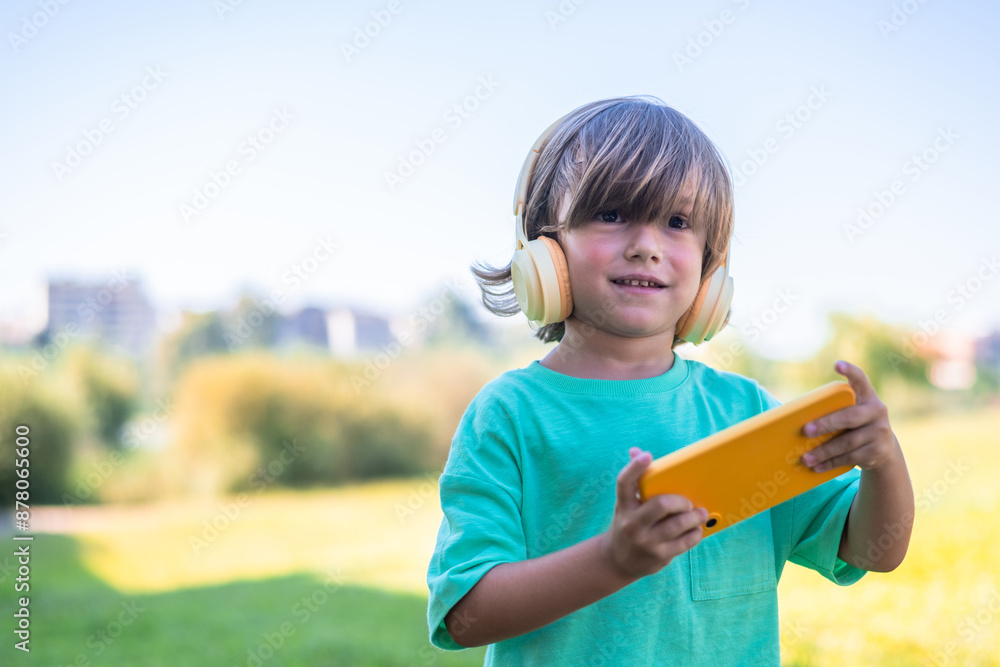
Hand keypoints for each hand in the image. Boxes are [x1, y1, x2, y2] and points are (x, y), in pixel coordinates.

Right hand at [600, 447, 706, 580]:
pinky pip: (684, 542)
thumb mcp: (625, 504)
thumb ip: (634, 480)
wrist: (617, 561)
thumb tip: (636, 451)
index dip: (635, 468)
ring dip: (694, 517)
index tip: (648, 456)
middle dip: (680, 501)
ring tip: (701, 513)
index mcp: (623, 506)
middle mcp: (632, 524)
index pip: (624, 483)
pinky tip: (696, 529)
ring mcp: (646, 542)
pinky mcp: (659, 557)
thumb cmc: (627, 524)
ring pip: (677, 525)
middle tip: (688, 502)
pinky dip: (695, 533)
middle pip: (660, 505)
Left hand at [801, 360, 901, 473]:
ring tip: (805, 458)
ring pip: (848, 442)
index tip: (837, 364)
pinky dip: (831, 463)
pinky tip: (816, 467)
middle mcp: (877, 411)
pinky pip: (850, 458)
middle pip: (849, 417)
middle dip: (826, 424)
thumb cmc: (855, 425)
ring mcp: (880, 432)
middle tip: (805, 431)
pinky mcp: (878, 452)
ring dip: (824, 451)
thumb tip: (793, 418)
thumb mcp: (851, 412)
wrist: (883, 449)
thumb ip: (835, 408)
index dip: (851, 371)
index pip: (861, 380)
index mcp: (867, 396)